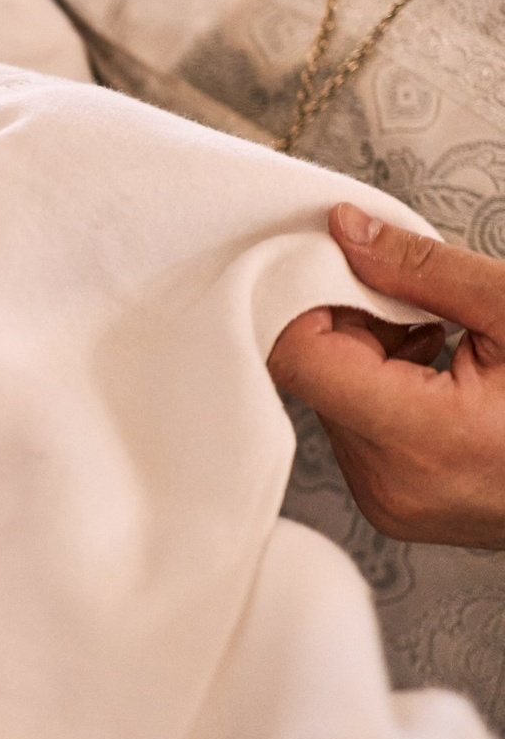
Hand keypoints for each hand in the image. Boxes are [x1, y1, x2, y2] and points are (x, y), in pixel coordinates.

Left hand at [268, 202, 504, 549]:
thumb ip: (422, 270)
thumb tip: (348, 231)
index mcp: (426, 438)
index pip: (299, 359)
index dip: (306, 302)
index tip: (333, 267)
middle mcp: (391, 483)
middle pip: (315, 377)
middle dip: (350, 326)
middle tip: (412, 304)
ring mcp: (391, 503)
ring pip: (331, 401)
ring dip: (368, 358)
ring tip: (439, 341)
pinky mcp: (395, 507)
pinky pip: (356, 430)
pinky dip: (382, 391)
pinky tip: (435, 373)